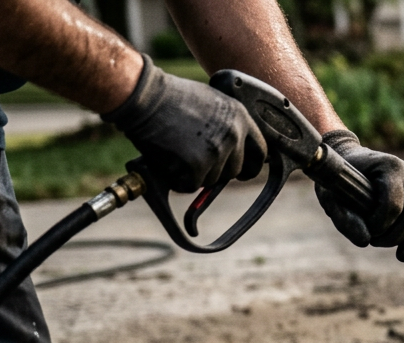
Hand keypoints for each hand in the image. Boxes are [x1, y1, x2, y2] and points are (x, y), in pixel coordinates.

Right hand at [102, 55, 266, 192]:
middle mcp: (233, 135)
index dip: (250, 164)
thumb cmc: (170, 97)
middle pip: (234, 171)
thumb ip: (227, 124)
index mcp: (240, 117)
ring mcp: (217, 151)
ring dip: (194, 174)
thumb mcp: (211, 102)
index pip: (259, 151)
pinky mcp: (197, 165)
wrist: (144, 96)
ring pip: (211, 180)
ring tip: (177, 151)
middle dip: (216, 171)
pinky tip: (168, 160)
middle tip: (194, 160)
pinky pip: (191, 185)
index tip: (242, 171)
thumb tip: (234, 149)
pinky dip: (178, 180)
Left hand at [314, 130, 403, 262]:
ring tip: (401, 256)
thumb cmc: (336, 180)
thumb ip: (344, 219)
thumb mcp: (330, 197)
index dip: (381, 226)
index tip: (367, 234)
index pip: (393, 204)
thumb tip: (365, 242)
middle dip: (396, 236)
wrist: (348, 161)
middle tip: (376, 243)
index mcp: (388, 167)